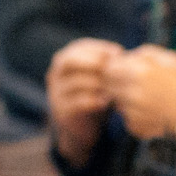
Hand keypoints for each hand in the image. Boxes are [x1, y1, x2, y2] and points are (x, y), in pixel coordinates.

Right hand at [48, 38, 122, 166]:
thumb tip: (121, 55)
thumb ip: (105, 65)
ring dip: (97, 83)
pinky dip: (94, 100)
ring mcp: (56, 93)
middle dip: (93, 61)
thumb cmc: (94, 95)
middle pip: (69, 61)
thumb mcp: (98, 76)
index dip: (100, 48)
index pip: (79, 47)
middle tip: (112, 67)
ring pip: (75, 82)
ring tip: (113, 86)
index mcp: (63, 61)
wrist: (82, 127)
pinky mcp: (62, 112)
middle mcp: (55, 75)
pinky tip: (106, 101)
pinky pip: (77, 102)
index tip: (119, 52)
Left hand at [105, 44, 175, 140]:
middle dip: (118, 82)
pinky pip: (126, 118)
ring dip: (125, 98)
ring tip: (147, 97)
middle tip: (137, 83)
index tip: (125, 68)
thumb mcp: (170, 58)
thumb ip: (144, 53)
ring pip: (117, 102)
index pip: (109, 67)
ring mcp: (132, 112)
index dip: (116, 66)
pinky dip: (134, 114)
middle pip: (109, 85)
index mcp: (139, 72)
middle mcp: (131, 93)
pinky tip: (151, 111)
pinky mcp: (136, 127)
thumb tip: (127, 56)